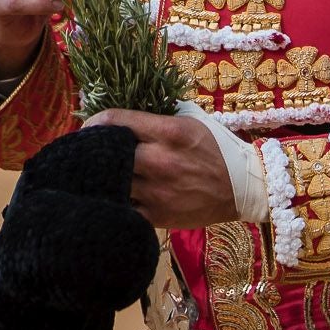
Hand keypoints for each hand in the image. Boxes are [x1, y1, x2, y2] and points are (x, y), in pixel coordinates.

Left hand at [83, 109, 240, 229]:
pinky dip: (112, 200)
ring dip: (101, 176)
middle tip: (88, 149)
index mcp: (170, 132)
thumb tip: (123, 113)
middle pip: (107, 151)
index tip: (90, 126)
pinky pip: (121, 207)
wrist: (241, 189)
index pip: (116, 120)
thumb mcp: (192, 122)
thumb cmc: (215, 150)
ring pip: (110, 181)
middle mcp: (160, 160)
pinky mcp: (156, 215)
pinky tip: (111, 195)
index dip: (94, 121)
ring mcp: (156, 191)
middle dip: (93, 149)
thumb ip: (158, 116)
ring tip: (97, 172)